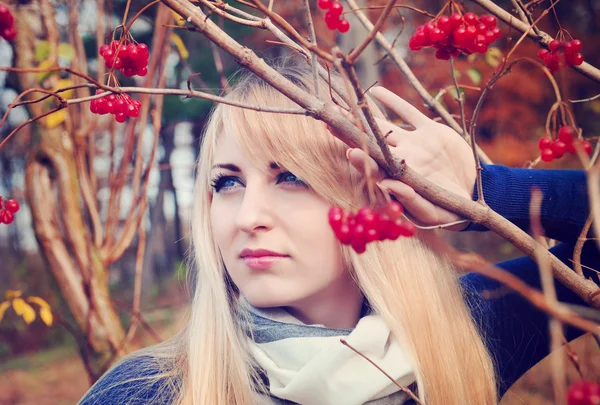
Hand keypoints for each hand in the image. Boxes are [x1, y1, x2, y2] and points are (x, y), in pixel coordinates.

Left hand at [330, 86, 476, 230]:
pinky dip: (392, 102)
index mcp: (397, 178)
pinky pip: (407, 113)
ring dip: (364, 115)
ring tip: (344, 103)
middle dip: (350, 132)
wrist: (474, 192)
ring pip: (383, 126)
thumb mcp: (432, 211)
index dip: (360, 159)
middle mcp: (400, 158)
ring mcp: (412, 143)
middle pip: (370, 143)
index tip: (349, 151)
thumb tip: (386, 183)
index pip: (373, 167)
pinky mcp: (428, 130)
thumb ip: (410, 200)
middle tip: (330, 119)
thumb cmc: (449, 209)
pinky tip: (374, 92)